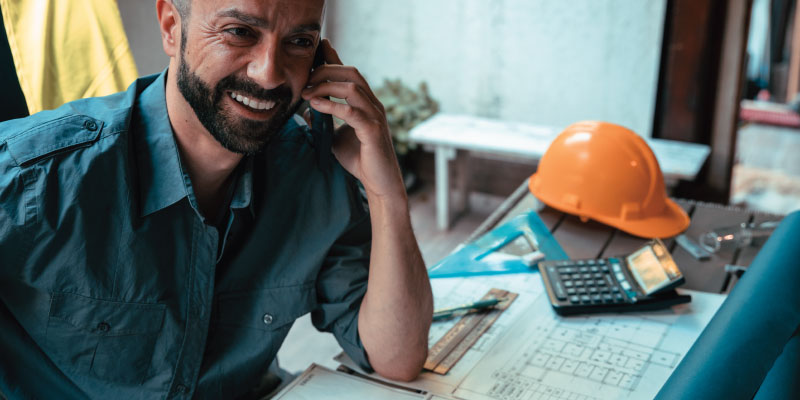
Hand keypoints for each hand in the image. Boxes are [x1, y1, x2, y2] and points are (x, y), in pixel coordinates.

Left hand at [301, 40, 405, 200]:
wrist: (379, 183)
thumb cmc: (360, 160)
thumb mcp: (335, 137)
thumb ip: (325, 122)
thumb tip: (306, 110)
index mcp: (366, 103)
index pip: (350, 74)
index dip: (334, 59)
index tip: (318, 49)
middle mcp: (373, 105)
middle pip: (351, 73)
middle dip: (326, 70)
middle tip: (305, 78)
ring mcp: (375, 116)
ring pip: (352, 87)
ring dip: (326, 86)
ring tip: (307, 93)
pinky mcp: (373, 131)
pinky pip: (351, 111)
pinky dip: (331, 105)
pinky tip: (315, 106)